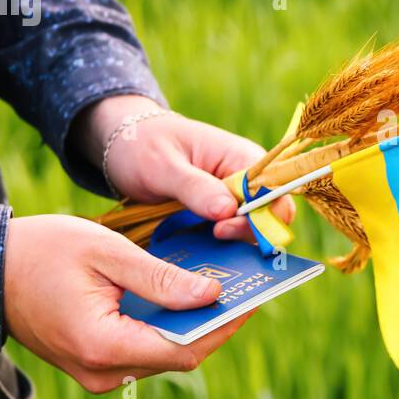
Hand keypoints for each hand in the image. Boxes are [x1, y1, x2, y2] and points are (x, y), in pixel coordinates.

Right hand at [3, 214, 252, 392]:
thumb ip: (160, 279)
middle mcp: (101, 371)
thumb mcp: (107, 253)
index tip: (255, 297)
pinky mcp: (93, 365)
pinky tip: (185, 296)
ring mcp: (95, 374)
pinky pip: (143, 349)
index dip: (225, 326)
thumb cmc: (42, 252)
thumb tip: (211, 297)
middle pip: (180, 356)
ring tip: (223, 287)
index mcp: (103, 344)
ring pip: (164, 355)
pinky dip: (167, 326)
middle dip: (214, 323)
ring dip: (192, 324)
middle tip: (246, 287)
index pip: (185, 349)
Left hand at [73, 94, 295, 242]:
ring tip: (203, 248)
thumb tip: (228, 210)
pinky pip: (230, 237)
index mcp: (242, 158)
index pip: (274, 192)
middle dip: (249, 235)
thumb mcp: (162, 164)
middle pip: (271, 217)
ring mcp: (234, 200)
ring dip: (233, 244)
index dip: (259, 215)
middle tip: (213, 238)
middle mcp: (247, 181)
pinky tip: (199, 253)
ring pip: (252, 232)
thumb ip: (195, 187)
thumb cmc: (144, 145)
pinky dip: (220, 247)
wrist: (124, 147)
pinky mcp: (218, 216)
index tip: (222, 228)